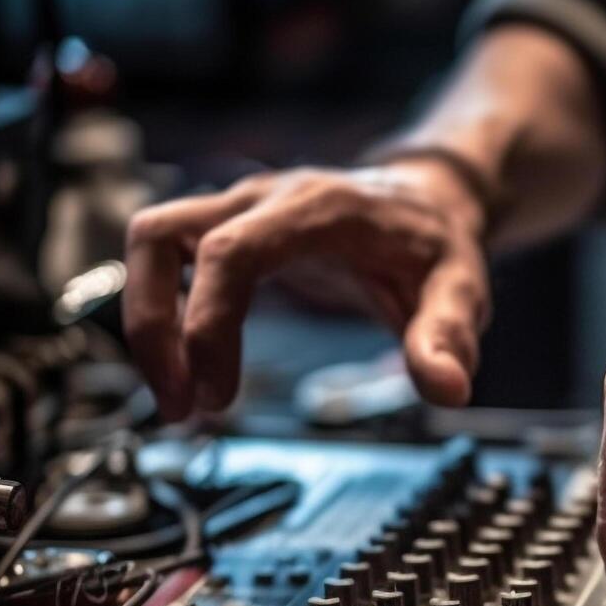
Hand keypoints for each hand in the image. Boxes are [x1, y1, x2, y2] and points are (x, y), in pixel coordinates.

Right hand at [122, 158, 489, 419]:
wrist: (426, 203)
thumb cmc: (434, 245)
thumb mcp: (461, 289)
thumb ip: (448, 337)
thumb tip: (447, 390)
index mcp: (317, 208)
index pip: (231, 251)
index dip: (207, 323)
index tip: (218, 395)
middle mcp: (264, 197)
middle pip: (160, 235)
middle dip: (154, 328)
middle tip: (180, 408)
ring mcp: (238, 208)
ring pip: (150, 240)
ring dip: (145, 320)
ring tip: (176, 397)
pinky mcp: (225, 228)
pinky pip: (164, 259)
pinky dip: (161, 314)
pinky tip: (187, 370)